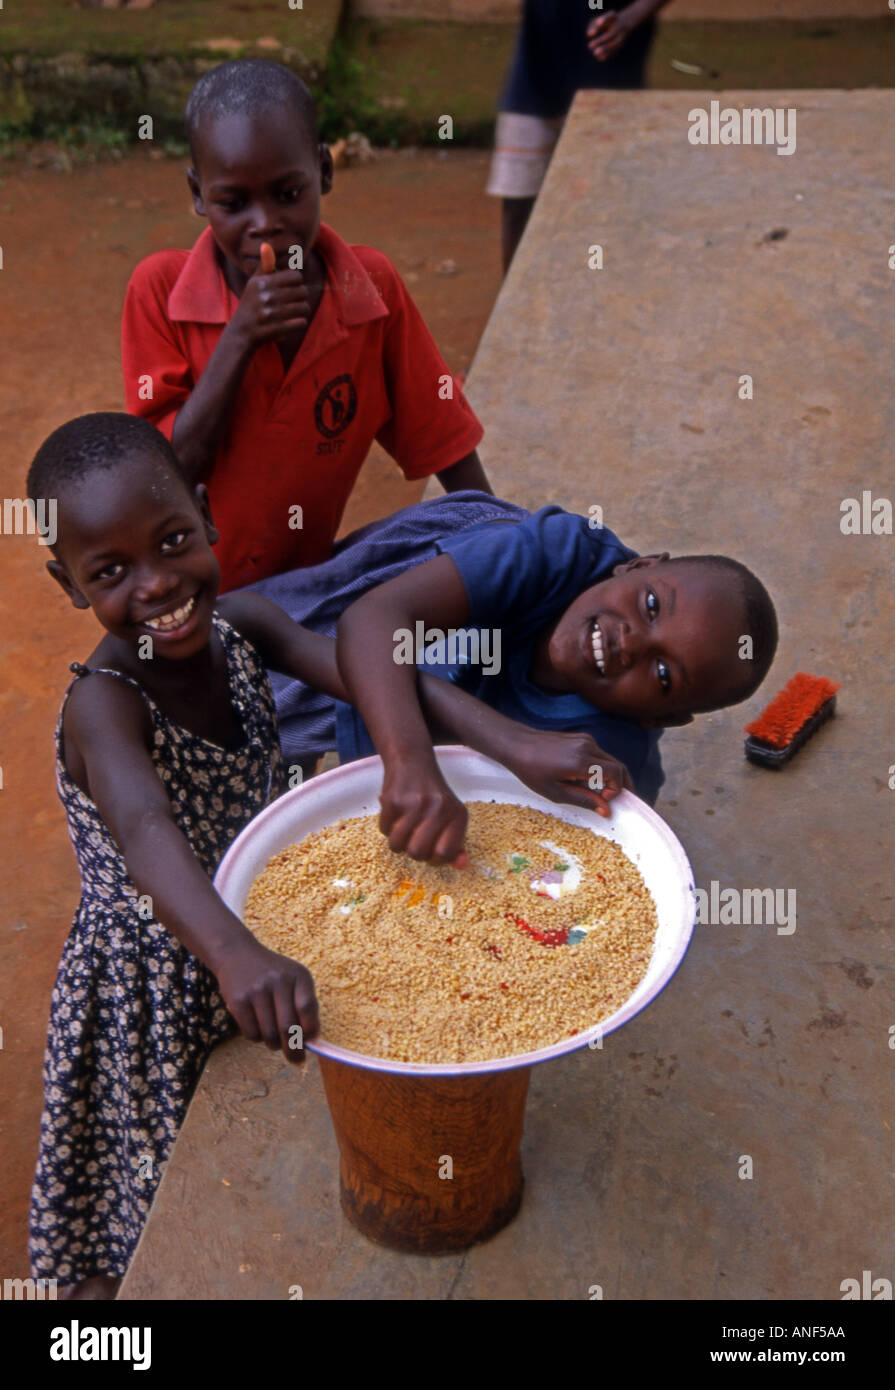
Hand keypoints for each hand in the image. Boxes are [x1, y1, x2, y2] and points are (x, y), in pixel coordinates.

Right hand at [214, 935, 318, 1064]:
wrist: (238, 955)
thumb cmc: (273, 974)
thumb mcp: (293, 979)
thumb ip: (304, 1005)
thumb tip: (312, 1041)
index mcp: (298, 975)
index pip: (308, 1008)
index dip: (310, 1030)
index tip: (310, 1043)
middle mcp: (279, 980)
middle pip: (288, 1028)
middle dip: (294, 1050)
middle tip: (296, 1060)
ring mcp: (257, 990)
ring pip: (270, 1034)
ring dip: (274, 1045)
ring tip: (274, 1039)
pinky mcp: (238, 1000)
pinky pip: (251, 1033)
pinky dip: (257, 1038)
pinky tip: (258, 1028)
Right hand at [229, 240, 309, 350]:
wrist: (241, 332)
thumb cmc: (251, 304)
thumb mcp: (255, 283)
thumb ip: (264, 265)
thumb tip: (267, 245)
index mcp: (262, 283)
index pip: (295, 276)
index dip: (297, 281)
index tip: (293, 286)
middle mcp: (265, 297)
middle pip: (302, 291)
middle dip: (302, 296)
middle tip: (297, 299)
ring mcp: (270, 313)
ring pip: (303, 307)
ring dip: (303, 309)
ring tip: (298, 310)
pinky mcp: (275, 329)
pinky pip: (300, 322)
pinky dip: (300, 322)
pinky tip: (295, 322)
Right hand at [380, 759, 468, 865]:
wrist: (411, 760)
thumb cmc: (432, 793)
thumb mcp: (450, 815)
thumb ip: (456, 843)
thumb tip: (461, 866)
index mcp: (458, 814)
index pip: (445, 854)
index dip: (434, 857)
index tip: (431, 848)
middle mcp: (439, 809)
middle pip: (418, 853)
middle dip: (412, 850)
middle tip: (414, 835)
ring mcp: (415, 804)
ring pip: (397, 845)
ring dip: (397, 840)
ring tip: (403, 826)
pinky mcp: (393, 800)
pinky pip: (384, 830)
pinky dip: (387, 826)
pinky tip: (395, 812)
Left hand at [505, 728, 632, 817]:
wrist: (517, 744)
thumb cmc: (531, 770)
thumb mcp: (555, 792)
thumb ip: (583, 799)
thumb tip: (606, 809)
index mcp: (581, 761)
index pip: (616, 774)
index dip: (617, 790)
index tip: (604, 801)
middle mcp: (587, 747)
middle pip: (618, 766)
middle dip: (622, 785)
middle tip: (616, 800)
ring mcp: (586, 739)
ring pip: (610, 760)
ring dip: (612, 776)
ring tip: (601, 792)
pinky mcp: (582, 737)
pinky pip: (600, 754)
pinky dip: (602, 767)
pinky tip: (590, 779)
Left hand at [587, 9, 635, 61]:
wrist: (623, 25)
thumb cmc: (605, 23)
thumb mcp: (597, 21)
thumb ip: (591, 26)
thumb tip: (589, 34)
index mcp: (614, 17)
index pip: (610, 16)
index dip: (603, 19)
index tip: (597, 24)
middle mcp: (620, 26)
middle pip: (611, 34)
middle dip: (600, 40)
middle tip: (589, 45)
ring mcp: (622, 35)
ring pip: (615, 43)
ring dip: (605, 49)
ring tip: (595, 53)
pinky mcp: (622, 44)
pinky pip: (616, 50)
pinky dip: (608, 54)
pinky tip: (600, 58)